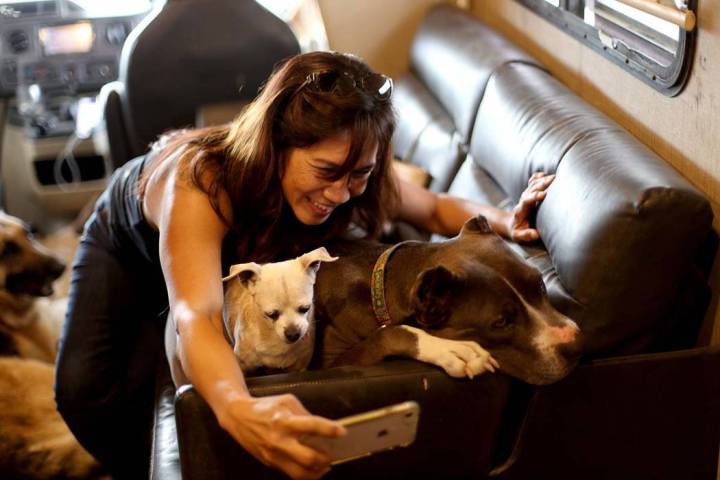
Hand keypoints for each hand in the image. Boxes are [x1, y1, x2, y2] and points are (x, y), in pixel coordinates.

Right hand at [217, 393, 345, 479]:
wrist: (238, 417)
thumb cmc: (266, 406)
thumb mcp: (287, 401)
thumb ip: (305, 414)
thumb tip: (321, 428)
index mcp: (285, 420)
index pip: (313, 426)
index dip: (330, 430)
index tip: (343, 432)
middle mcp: (280, 439)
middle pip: (308, 458)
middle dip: (326, 459)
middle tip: (333, 455)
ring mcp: (274, 454)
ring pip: (300, 473)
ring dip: (317, 471)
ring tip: (325, 466)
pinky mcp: (270, 462)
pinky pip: (290, 473)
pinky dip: (305, 473)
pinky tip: (312, 468)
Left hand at [507, 172, 554, 241]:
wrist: (512, 224)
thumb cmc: (517, 231)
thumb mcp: (518, 236)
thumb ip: (525, 235)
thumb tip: (535, 234)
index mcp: (520, 211)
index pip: (526, 201)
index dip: (534, 197)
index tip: (544, 194)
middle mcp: (523, 201)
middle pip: (530, 190)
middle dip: (541, 184)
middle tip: (552, 180)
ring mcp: (526, 196)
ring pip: (532, 185)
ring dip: (542, 180)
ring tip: (554, 177)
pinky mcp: (529, 194)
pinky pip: (532, 183)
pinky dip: (537, 178)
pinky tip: (543, 174)